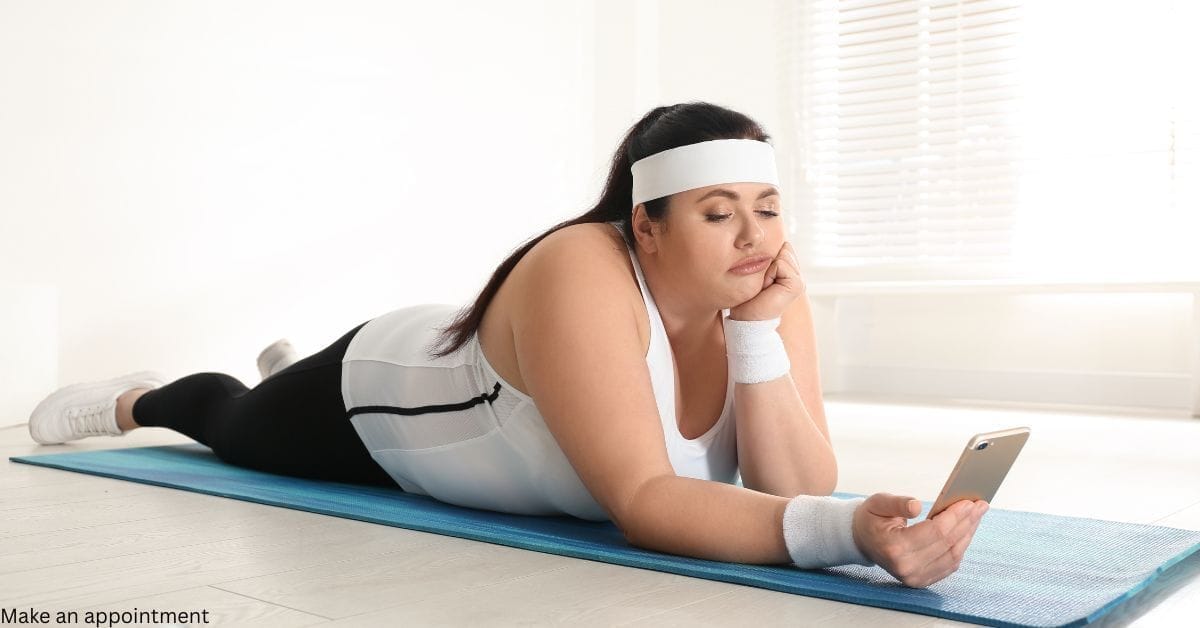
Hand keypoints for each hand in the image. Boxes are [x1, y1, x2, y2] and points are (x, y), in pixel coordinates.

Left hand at [728, 242, 805, 320]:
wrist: (747, 318)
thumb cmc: (748, 297)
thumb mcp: (758, 272)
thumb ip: (770, 257)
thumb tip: (781, 242)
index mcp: (789, 271)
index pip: (782, 246)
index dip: (766, 256)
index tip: (761, 276)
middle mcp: (797, 275)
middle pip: (783, 248)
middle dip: (767, 261)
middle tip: (762, 282)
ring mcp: (799, 280)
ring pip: (782, 254)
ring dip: (767, 268)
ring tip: (764, 285)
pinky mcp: (797, 285)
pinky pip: (781, 263)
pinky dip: (769, 273)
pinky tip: (767, 287)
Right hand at [851, 493, 987, 587]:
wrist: (861, 540)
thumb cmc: (870, 518)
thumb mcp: (878, 503)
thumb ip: (898, 503)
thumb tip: (917, 505)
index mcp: (895, 547)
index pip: (936, 531)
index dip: (955, 516)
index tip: (969, 501)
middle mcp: (906, 566)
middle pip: (948, 543)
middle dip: (967, 522)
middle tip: (980, 505)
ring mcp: (915, 577)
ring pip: (953, 555)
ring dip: (968, 534)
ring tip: (976, 516)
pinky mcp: (921, 580)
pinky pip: (949, 564)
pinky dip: (961, 547)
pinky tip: (966, 531)